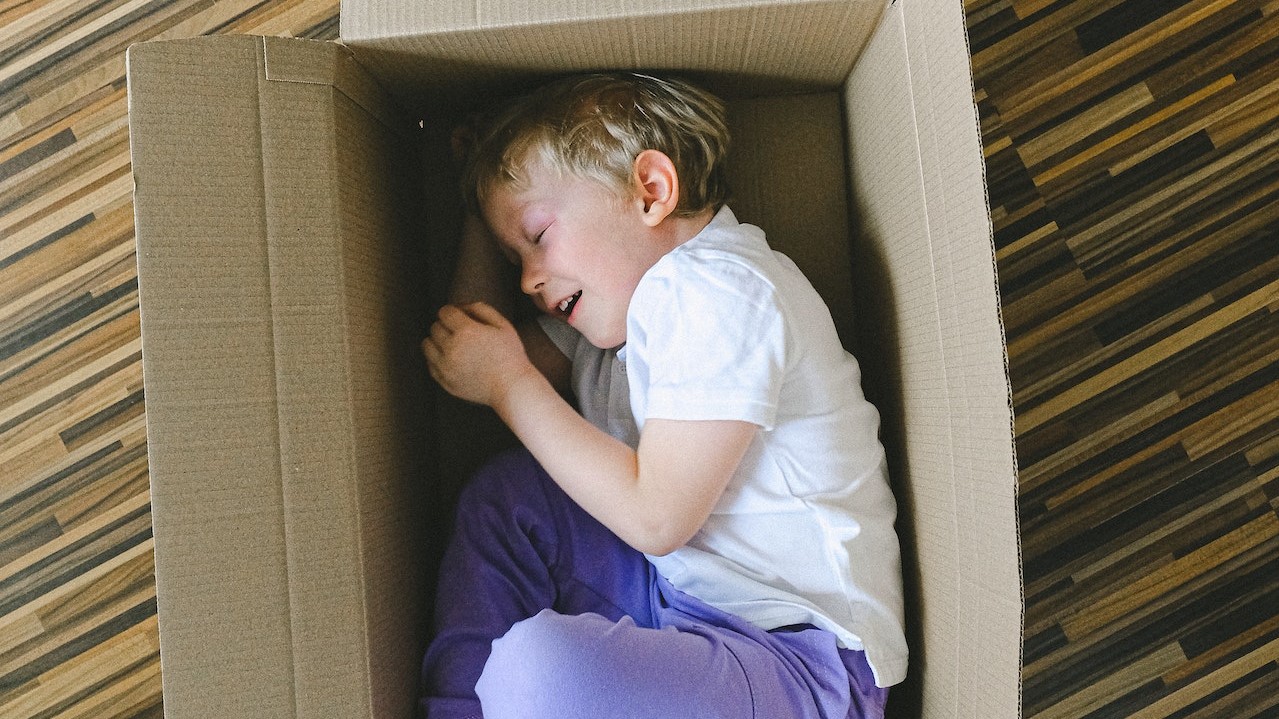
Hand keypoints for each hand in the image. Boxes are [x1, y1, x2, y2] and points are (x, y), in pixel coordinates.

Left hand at [422, 302, 537, 407]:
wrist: (512, 388)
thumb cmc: (511, 355)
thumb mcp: (503, 325)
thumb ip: (480, 309)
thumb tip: (461, 306)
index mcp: (467, 332)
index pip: (444, 312)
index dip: (452, 312)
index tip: (459, 317)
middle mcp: (452, 348)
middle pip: (435, 327)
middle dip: (445, 325)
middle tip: (459, 332)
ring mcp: (447, 367)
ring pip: (427, 345)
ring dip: (436, 341)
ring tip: (452, 345)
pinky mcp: (446, 382)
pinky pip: (430, 365)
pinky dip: (437, 359)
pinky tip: (451, 359)